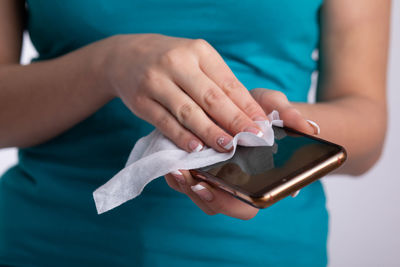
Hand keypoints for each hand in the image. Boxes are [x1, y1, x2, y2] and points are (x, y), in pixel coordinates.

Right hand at [103, 34, 267, 151]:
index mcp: (199, 51)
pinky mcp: (141, 101)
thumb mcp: (196, 60)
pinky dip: (182, 137)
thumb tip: (248, 113)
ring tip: (228, 146)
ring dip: (210, 132)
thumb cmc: (171, 61)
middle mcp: (177, 62)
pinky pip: (165, 122)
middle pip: (211, 98)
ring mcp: (156, 81)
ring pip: (188, 112)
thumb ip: (219, 83)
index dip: (247, 107)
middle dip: (235, 121)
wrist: (126, 56)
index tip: (263, 125)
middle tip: (253, 139)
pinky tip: (196, 148)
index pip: (228, 83)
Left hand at [164, 88, 319, 219]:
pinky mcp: (201, 171)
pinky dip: (177, 175)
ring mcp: (219, 180)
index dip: (229, 199)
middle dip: (202, 195)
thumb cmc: (266, 113)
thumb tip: (309, 129)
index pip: (249, 202)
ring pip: (200, 196)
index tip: (212, 186)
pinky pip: (187, 182)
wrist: (250, 110)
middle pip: (219, 205)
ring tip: (174, 168)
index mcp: (262, 178)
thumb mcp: (276, 107)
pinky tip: (170, 161)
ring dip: (184, 186)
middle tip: (187, 178)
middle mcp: (239, 184)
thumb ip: (292, 115)